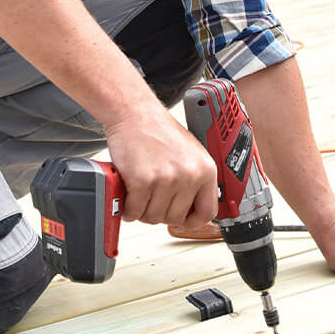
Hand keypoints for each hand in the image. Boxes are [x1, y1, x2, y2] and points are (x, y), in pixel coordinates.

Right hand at [104, 106, 216, 227]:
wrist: (133, 112)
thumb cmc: (157, 129)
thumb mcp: (190, 152)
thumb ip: (195, 178)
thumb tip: (193, 207)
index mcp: (206, 169)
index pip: (207, 212)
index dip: (192, 221)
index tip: (182, 219)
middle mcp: (189, 175)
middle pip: (176, 218)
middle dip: (160, 212)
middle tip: (150, 200)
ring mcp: (166, 178)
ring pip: (154, 217)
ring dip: (142, 211)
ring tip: (138, 195)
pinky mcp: (142, 180)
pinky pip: (135, 211)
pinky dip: (128, 208)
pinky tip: (127, 195)